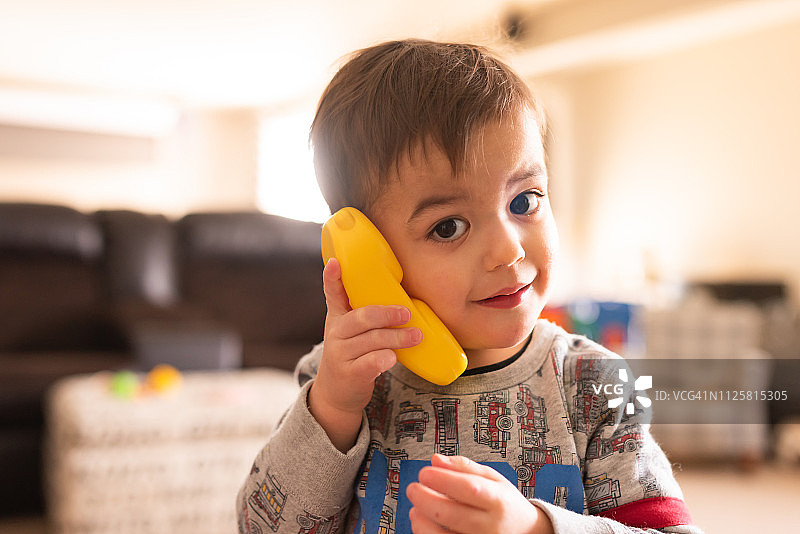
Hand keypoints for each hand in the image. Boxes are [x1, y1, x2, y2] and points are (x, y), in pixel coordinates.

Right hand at [308, 258, 421, 450]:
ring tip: (416, 336)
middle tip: (407, 314)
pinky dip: (385, 358)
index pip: (332, 293)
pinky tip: (393, 357)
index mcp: (337, 317)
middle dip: (387, 314)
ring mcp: (340, 354)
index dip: (332, 278)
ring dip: (397, 338)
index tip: (335, 263)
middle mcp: (335, 333)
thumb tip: (404, 301)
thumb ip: (366, 315)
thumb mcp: (350, 332)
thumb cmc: (351, 354)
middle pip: (362, 318)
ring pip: (372, 340)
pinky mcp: (350, 373)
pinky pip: (371, 362)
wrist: (336, 393)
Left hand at [406, 454, 554, 533]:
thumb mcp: (494, 480)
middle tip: (414, 488)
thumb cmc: (506, 505)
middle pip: (451, 513)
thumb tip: (436, 460)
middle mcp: (490, 525)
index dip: (442, 480)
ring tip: (415, 508)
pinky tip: (423, 522)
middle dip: (425, 498)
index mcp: (498, 501)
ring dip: (422, 520)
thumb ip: (465, 467)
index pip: (468, 488)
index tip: (425, 473)